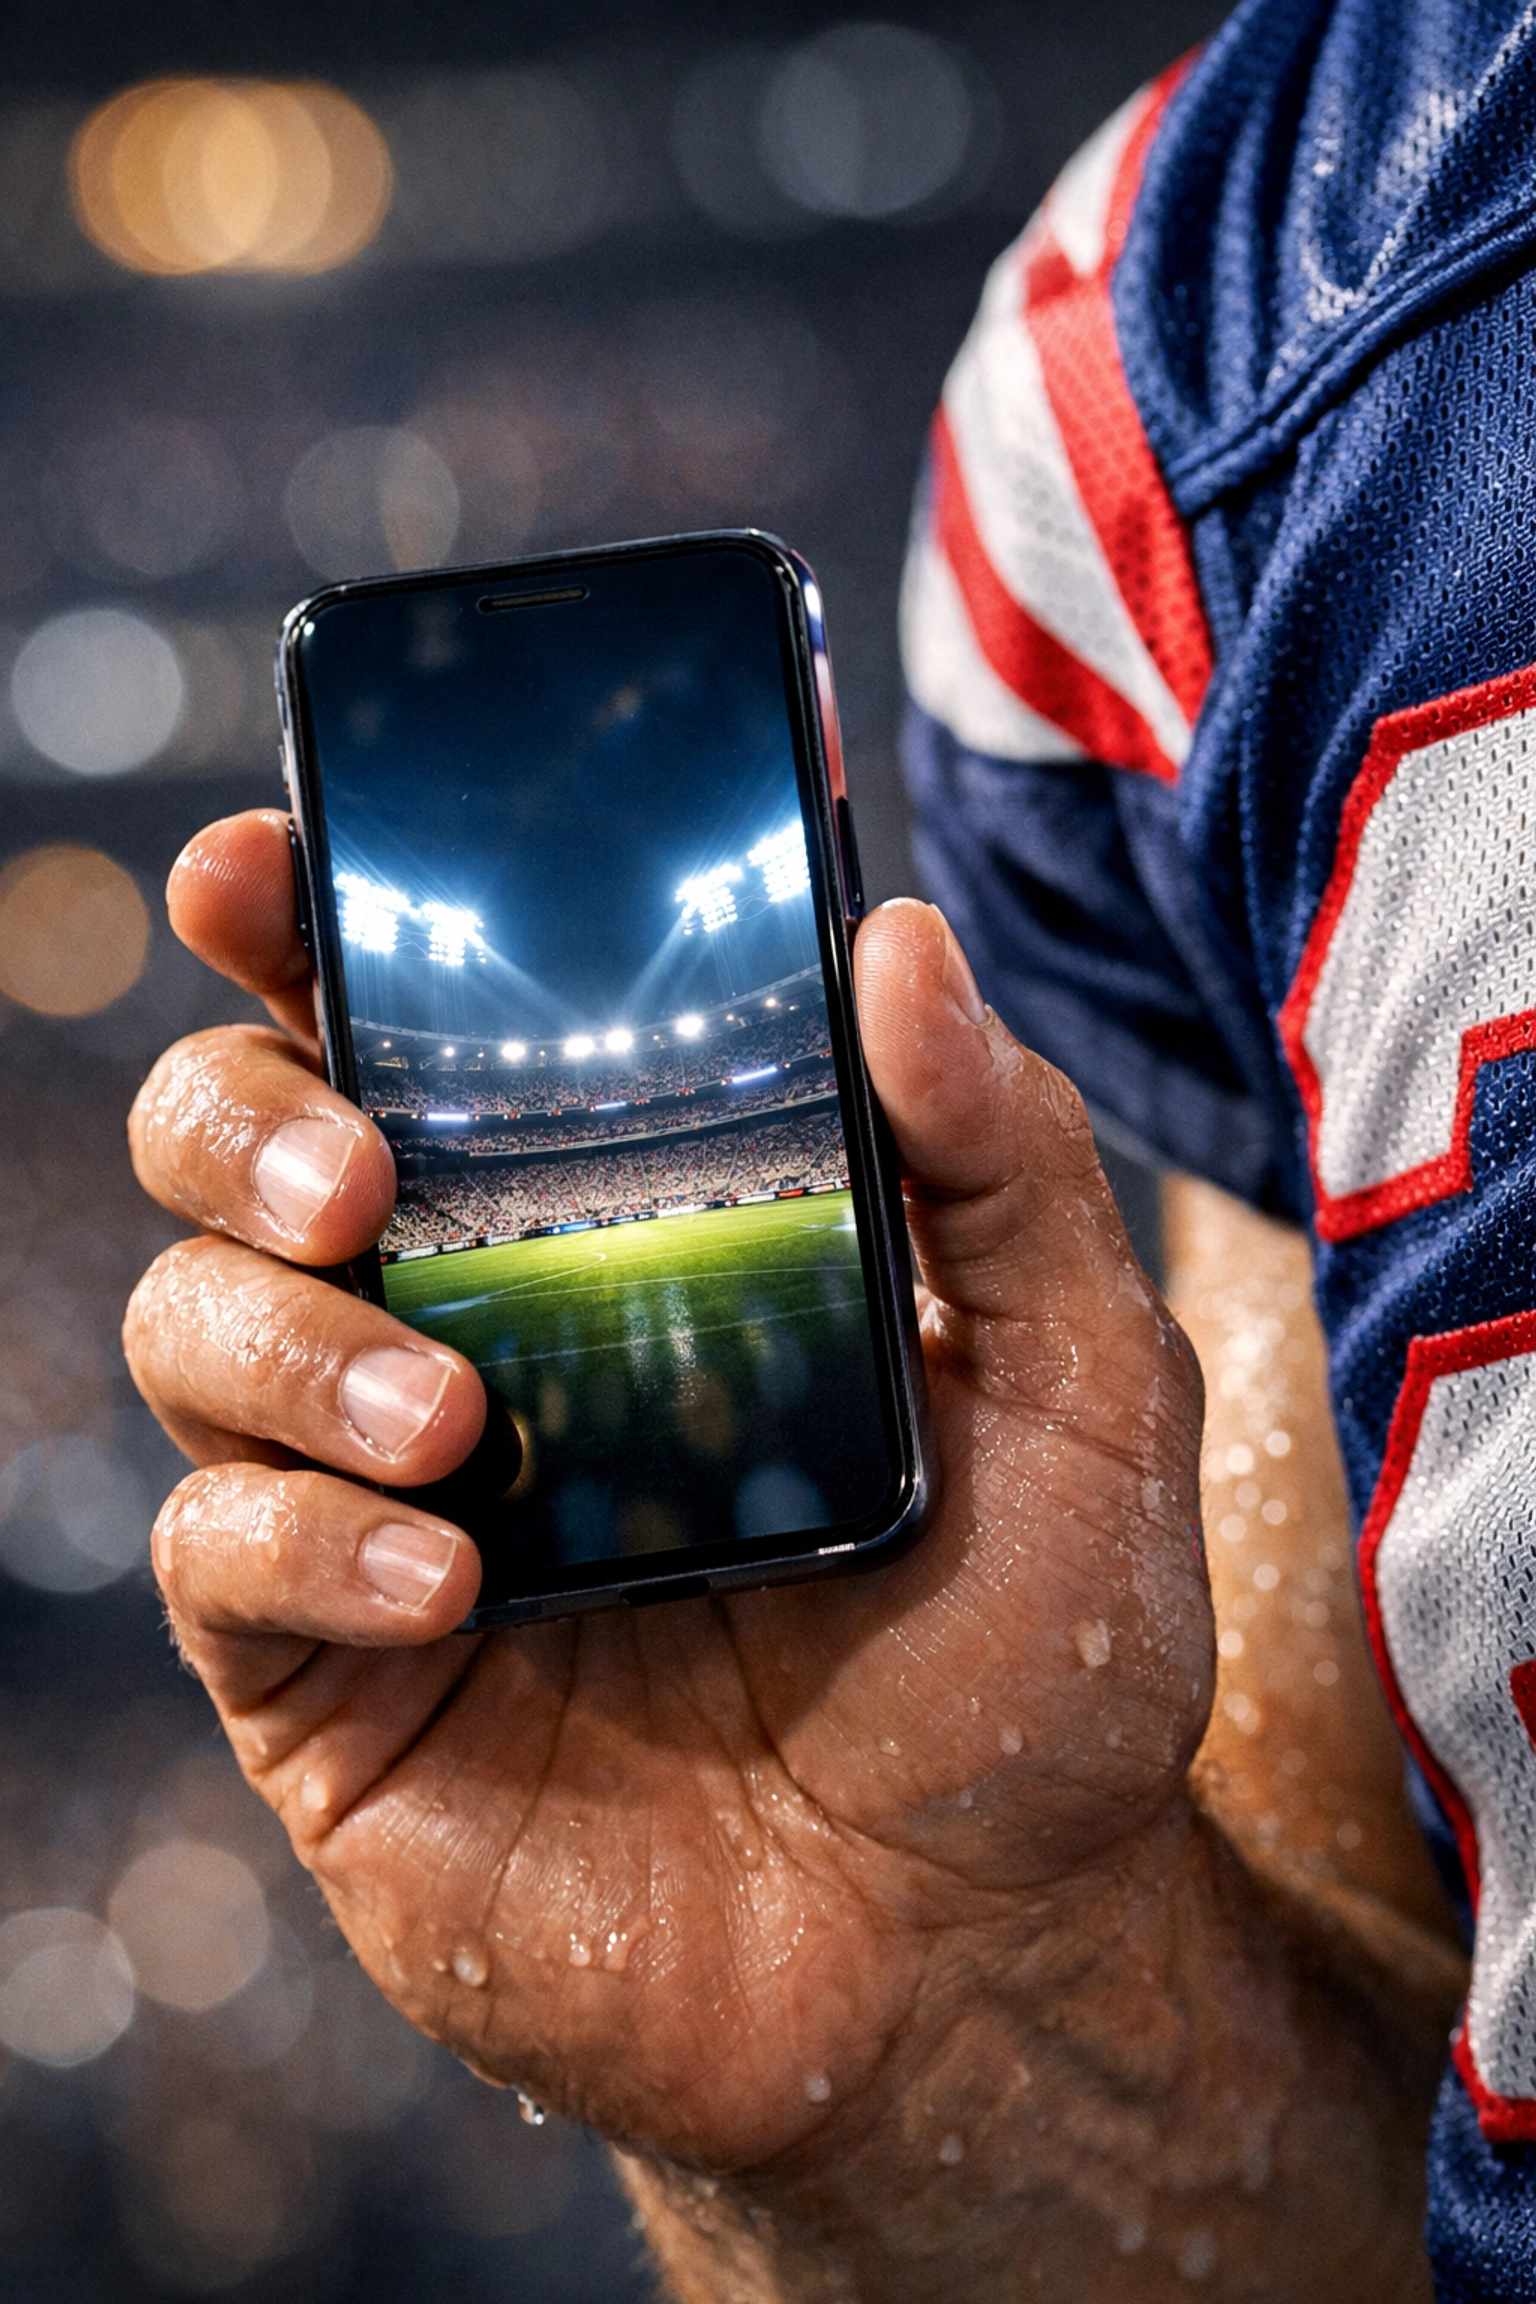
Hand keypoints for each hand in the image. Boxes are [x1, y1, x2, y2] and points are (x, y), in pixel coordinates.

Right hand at [126, 809, 1210, 2181]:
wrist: (981, 1956)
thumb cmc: (1032, 1655)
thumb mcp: (1080, 1382)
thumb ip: (1000, 1158)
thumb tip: (897, 939)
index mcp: (615, 1232)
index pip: (415, 1038)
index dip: (302, 933)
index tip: (262, 875)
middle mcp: (472, 1337)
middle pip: (231, 1152)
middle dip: (238, 1117)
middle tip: (358, 1171)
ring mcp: (383, 1505)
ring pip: (188, 1333)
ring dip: (278, 1338)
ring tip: (447, 1416)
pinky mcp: (332, 1681)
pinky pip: (217, 1558)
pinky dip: (298, 1537)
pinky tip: (445, 1581)